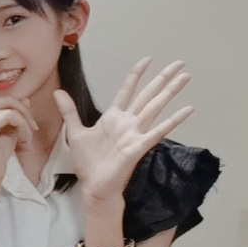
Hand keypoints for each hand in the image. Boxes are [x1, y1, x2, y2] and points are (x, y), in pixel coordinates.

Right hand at [0, 54, 36, 186]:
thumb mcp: (10, 129)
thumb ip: (15, 112)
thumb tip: (25, 98)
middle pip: (6, 98)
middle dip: (24, 112)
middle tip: (32, 129)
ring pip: (11, 107)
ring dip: (26, 122)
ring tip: (28, 137)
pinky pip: (11, 117)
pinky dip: (23, 127)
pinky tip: (23, 140)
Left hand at [58, 57, 193, 201]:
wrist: (93, 186)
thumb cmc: (87, 162)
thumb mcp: (75, 132)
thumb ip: (69, 111)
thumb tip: (58, 92)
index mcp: (113, 117)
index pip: (127, 90)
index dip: (136, 75)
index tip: (147, 60)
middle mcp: (127, 122)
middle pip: (148, 94)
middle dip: (162, 78)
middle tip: (180, 63)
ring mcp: (135, 133)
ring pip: (156, 107)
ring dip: (171, 92)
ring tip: (186, 76)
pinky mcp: (139, 146)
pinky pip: (158, 131)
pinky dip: (174, 120)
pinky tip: (188, 110)